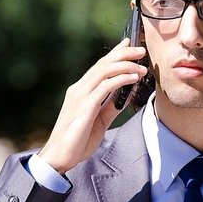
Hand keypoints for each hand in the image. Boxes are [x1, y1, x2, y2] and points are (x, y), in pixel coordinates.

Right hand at [38, 39, 147, 173]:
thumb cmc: (77, 141)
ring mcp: (80, 97)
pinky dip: (121, 79)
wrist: (60, 157)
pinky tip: (133, 78)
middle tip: (141, 50)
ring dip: (125, 65)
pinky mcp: (84, 106)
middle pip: (103, 64)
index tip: (128, 44)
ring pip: (104, 71)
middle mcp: (79, 90)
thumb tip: (125, 96)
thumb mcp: (100, 120)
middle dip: (123, 54)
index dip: (114, 54)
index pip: (99, 67)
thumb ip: (111, 107)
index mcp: (81, 91)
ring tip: (141, 67)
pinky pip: (105, 87)